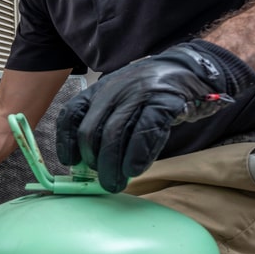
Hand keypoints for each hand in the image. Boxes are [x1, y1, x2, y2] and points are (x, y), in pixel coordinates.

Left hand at [56, 39, 254, 192]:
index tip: (71, 163)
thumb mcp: (118, 100)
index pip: (70, 115)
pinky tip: (135, 170)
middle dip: (93, 162)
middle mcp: (114, 91)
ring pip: (115, 134)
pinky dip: (137, 155)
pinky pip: (145, 132)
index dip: (66, 142)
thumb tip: (88, 163)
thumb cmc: (149, 94)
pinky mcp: (163, 102)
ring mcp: (138, 95)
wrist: (188, 70)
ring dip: (112, 165)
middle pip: (91, 131)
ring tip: (115, 183)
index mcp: (98, 91)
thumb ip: (103, 123)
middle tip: (102, 181)